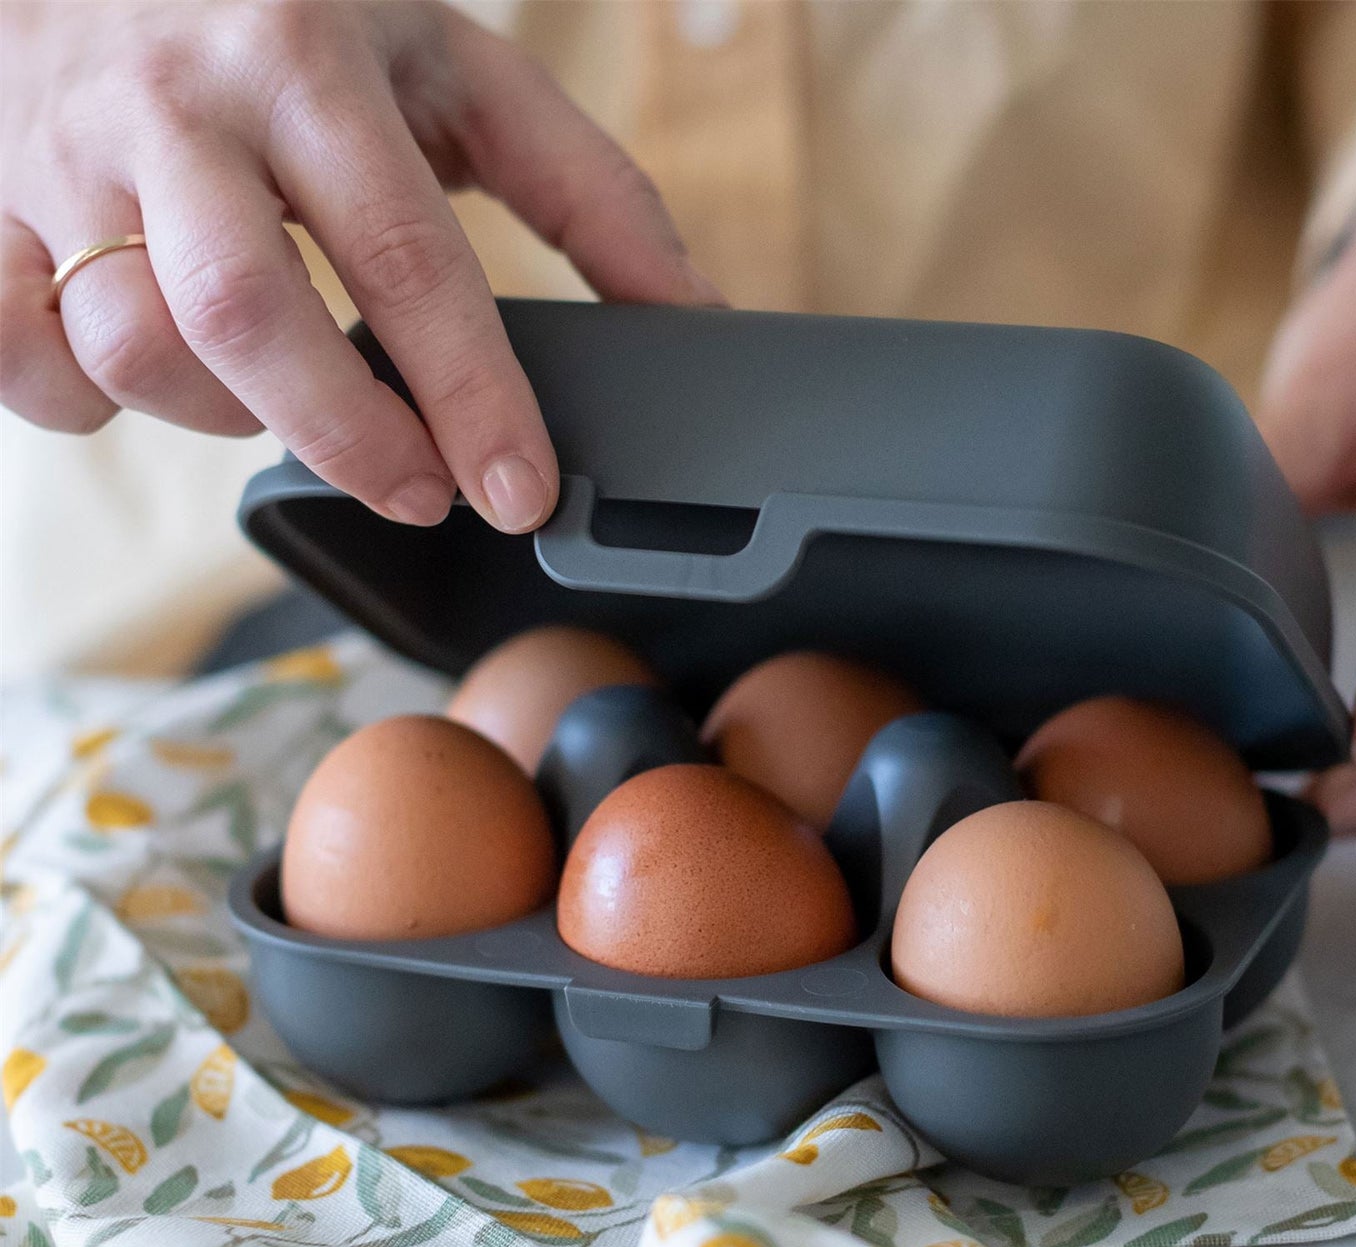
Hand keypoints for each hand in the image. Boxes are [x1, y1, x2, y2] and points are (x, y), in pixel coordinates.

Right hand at [0, 1, 719, 531]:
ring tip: (286, 398)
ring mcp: (56, 152)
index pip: (404, 253)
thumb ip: (584, 190)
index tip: (521, 492)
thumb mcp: (456, 69)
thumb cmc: (294, 14)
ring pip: (127, 343)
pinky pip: (14, 355)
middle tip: (422, 493)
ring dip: (225, 414)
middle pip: (243, 313)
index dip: (469, 393)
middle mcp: (170, 102)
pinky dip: (82, 401)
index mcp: (304, 57)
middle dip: (345, 434)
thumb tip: (691, 317)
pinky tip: (152, 371)